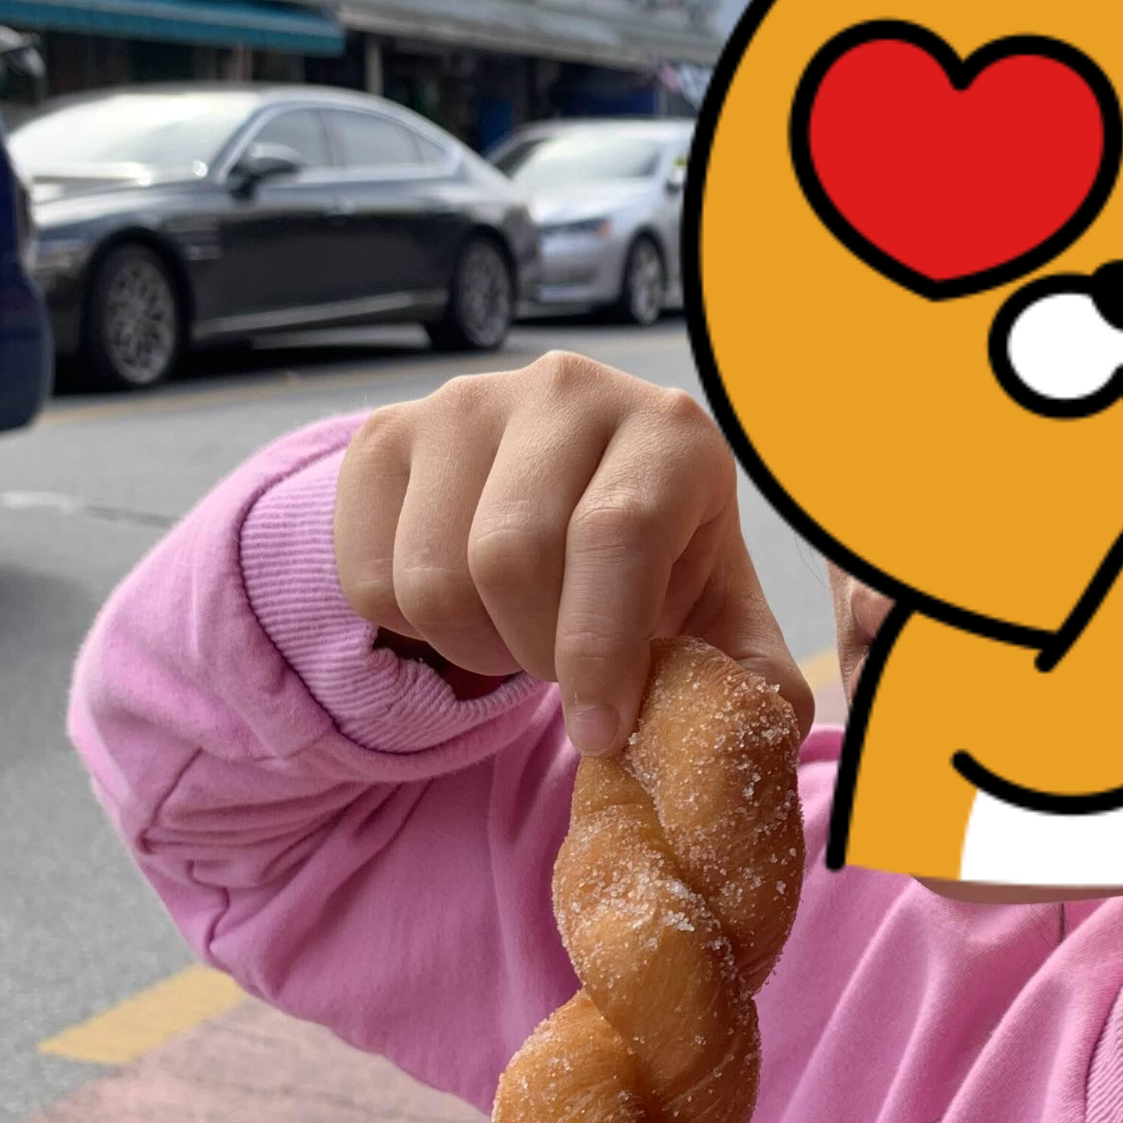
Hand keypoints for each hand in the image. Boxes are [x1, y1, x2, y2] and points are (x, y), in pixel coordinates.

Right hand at [334, 351, 810, 757]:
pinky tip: (465, 603)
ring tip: (517, 634)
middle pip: (511, 556)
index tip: (600, 732)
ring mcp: (465, 402)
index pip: (616, 533)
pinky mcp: (385, 434)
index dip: (601, 649)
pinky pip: (369, 575)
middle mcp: (567, 391)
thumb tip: (752, 726)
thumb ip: (749, 676)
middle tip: (560, 671)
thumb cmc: (655, 562)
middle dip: (534, 653)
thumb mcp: (717, 611)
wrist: (569, 496)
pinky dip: (412, 629)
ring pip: (433, 575)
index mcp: (668, 430)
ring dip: (474, 646)